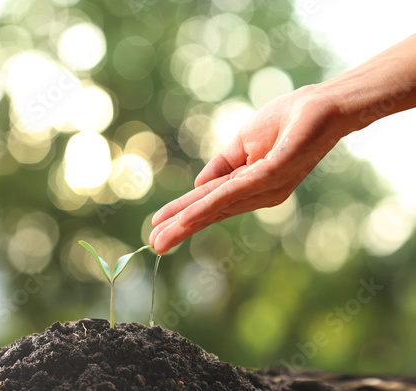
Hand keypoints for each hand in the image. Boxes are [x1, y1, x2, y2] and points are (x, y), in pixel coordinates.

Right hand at [149, 85, 345, 254]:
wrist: (321, 105)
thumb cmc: (285, 121)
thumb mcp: (241, 145)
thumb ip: (219, 167)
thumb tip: (197, 185)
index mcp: (249, 186)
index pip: (211, 203)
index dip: (184, 214)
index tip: (158, 227)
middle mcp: (257, 194)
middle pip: (212, 212)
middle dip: (180, 228)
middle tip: (154, 246)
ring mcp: (265, 188)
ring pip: (218, 207)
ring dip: (187, 222)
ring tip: (161, 238)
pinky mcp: (272, 176)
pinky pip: (233, 193)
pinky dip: (207, 206)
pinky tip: (188, 219)